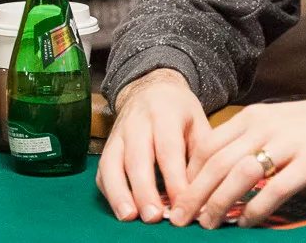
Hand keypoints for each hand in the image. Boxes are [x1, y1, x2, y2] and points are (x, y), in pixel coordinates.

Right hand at [96, 68, 210, 223]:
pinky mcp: (107, 146)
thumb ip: (201, 154)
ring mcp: (118, 134)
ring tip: (129, 217)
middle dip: (144, 190)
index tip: (182, 204)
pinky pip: (103, 170)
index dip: (174, 179)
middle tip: (154, 217)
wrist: (151, 87)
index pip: (168, 149)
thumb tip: (203, 190)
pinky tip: (121, 209)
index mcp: (165, 114)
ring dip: (119, 193)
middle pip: (138, 158)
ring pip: (113, 164)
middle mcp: (138, 122)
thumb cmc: (179, 111)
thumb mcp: (198, 122)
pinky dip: (109, 191)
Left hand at [170, 90, 305, 228]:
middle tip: (180, 218)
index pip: (207, 146)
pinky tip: (246, 223)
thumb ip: (248, 141)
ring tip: (208, 223)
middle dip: (194, 194)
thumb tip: (218, 171)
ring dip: (218, 203)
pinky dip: (255, 209)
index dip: (188, 175)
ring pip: (239, 176)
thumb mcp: (276, 122)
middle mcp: (265, 127)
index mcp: (253, 116)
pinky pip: (274, 189)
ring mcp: (288, 144)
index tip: (178, 197)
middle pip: (217, 163)